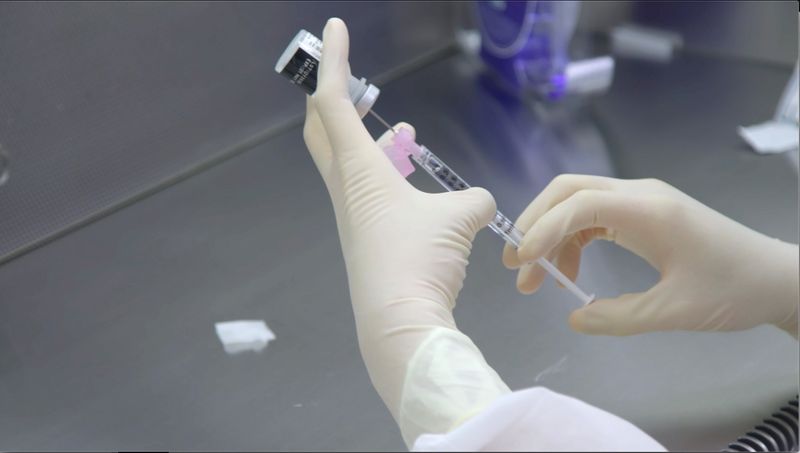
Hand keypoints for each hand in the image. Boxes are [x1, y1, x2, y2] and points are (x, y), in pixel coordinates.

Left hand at [304, 18, 505, 441]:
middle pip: (325, 130)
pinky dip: (389, 176)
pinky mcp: (368, 239)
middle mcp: (348, 190)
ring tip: (406, 135)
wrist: (400, 323)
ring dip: (375, 144)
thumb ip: (473, 198)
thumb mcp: (458, 218)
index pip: (333, 103)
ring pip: (353, 164)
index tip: (333, 29)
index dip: (333, 62)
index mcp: (359, 171)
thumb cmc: (418, 262)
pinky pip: (372, 192)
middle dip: (337, 99)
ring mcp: (354, 216)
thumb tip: (478, 202)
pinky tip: (417, 186)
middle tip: (357, 85)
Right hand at [503, 175, 798, 336]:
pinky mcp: (643, 213)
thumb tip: (574, 318)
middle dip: (535, 223)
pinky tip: (569, 273)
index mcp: (648, 210)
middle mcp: (639, 194)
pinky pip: (594, 216)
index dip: (543, 230)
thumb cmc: (732, 290)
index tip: (522, 264)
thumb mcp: (674, 311)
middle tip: (516, 266)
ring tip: (538, 280)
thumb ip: (618, 317)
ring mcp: (641, 200)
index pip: (578, 204)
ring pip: (577, 202)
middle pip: (568, 190)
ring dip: (551, 236)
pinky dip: (573, 240)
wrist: (776, 278)